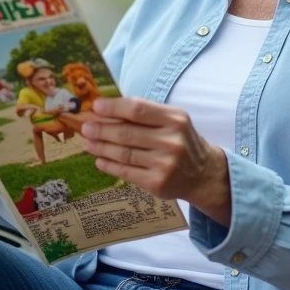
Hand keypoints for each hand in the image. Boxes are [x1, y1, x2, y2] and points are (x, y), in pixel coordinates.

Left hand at [83, 97, 230, 224]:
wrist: (203, 174)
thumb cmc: (181, 140)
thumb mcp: (172, 121)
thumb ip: (145, 114)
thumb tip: (105, 111)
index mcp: (175, 119)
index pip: (138, 109)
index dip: (113, 107)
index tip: (96, 107)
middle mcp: (171, 141)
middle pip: (127, 133)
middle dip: (101, 129)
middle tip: (86, 127)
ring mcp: (164, 164)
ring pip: (123, 153)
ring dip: (101, 147)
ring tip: (89, 143)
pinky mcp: (157, 183)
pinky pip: (126, 172)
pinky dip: (109, 165)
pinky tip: (100, 160)